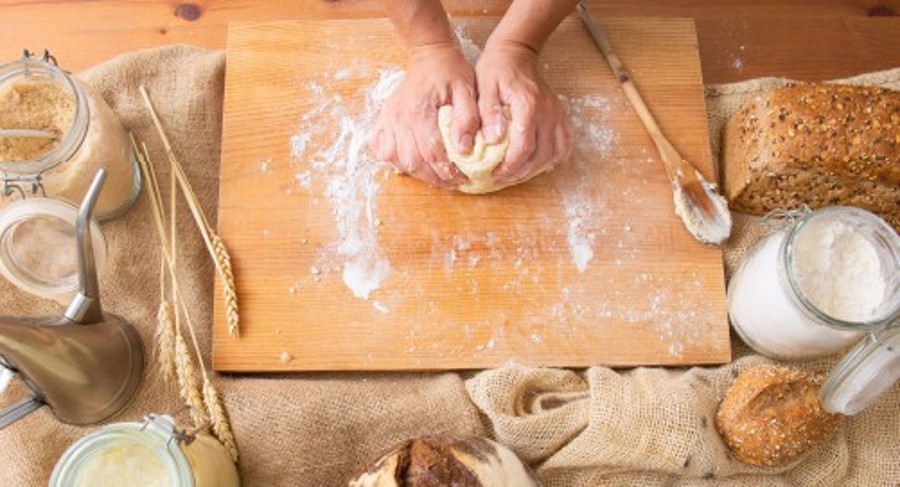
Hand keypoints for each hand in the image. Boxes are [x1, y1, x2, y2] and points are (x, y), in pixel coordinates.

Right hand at [369, 44, 478, 187]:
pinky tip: (408, 161)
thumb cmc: (450, 71)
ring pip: (394, 159)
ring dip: (414, 172)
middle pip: (412, 161)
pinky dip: (392, 160)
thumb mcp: (467, 90)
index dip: (448, 171)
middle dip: (433, 177)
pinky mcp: (383, 119)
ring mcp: (388, 119)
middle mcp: (399, 117)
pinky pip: (379, 148)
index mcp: (420, 111)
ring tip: (433, 174)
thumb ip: (467, 119)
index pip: (432, 153)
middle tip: (451, 181)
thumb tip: (464, 149)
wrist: (428, 53)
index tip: (462, 178)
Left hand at [475, 41, 573, 184]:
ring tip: (518, 173)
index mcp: (528, 105)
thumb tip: (493, 140)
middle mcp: (547, 111)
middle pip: (541, 155)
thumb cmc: (496, 69)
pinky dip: (555, 157)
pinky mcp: (559, 115)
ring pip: (555, 152)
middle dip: (521, 172)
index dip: (510, 166)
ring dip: (537, 168)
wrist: (516, 53)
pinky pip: (566, 143)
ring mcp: (556, 114)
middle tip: (503, 178)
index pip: (524, 146)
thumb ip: (488, 113)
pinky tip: (539, 162)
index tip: (495, 173)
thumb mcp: (484, 87)